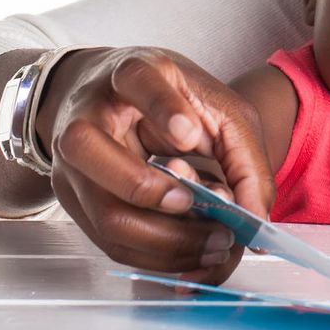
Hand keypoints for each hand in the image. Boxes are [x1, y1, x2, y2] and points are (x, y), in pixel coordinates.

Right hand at [42, 46, 275, 284]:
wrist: (116, 101)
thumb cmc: (172, 101)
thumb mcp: (217, 107)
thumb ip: (244, 156)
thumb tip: (256, 219)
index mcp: (131, 73)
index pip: (136, 79)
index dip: (163, 109)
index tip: (189, 136)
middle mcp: (88, 115)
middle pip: (90, 151)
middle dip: (150, 190)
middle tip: (199, 205)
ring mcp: (74, 163)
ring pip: (104, 211)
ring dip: (165, 240)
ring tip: (214, 241)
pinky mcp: (77, 201)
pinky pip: (111, 242)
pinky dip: (158, 257)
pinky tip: (194, 252)